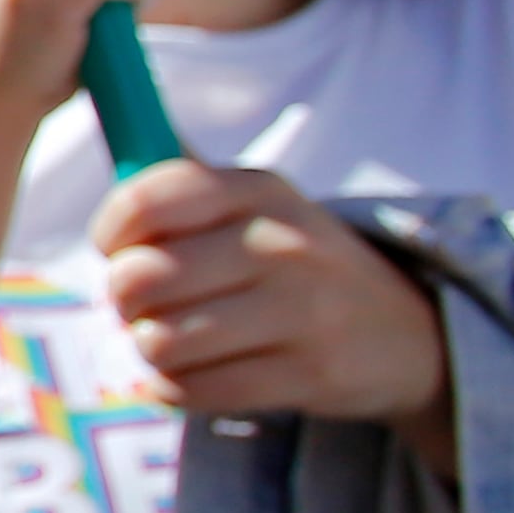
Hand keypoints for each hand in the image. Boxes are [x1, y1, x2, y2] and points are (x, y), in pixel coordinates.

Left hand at [94, 163, 452, 457]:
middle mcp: (282, 243)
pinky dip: (174, 388)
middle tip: (145, 306)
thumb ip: (182, 183)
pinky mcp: (308, 374)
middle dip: (124, 301)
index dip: (111, 233)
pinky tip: (193, 374)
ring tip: (172, 341)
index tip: (118, 249)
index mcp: (259, 189)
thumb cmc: (295, 265)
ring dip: (150, 349)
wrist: (404, 333)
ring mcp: (302, 310)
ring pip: (161, 341)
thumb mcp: (255, 207)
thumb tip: (109, 123)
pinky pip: (193, 389)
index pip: (145, 201)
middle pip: (141, 278)